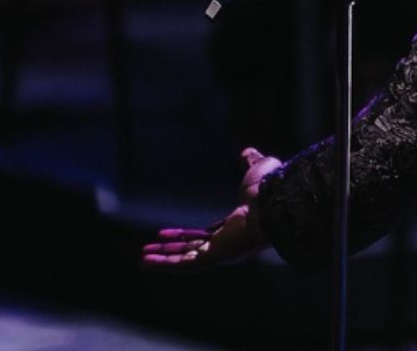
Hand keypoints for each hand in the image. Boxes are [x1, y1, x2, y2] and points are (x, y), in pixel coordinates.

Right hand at [141, 147, 280, 268]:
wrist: (274, 200)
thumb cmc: (270, 187)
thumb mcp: (257, 170)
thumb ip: (250, 162)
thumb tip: (247, 152)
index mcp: (238, 224)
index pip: (209, 233)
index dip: (187, 234)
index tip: (166, 233)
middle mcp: (229, 242)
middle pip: (194, 248)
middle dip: (171, 249)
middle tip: (150, 249)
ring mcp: (222, 252)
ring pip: (186, 258)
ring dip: (163, 258)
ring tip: (142, 258)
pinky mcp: (214, 258)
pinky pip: (184, 264)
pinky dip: (163, 264)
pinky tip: (144, 262)